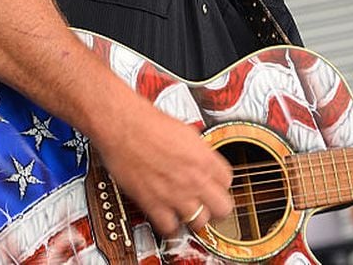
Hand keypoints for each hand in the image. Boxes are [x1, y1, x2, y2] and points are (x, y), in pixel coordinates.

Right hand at [89, 95, 233, 236]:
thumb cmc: (149, 123)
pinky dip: (170, 227)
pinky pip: (170, 229)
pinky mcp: (154, 205)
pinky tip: (168, 219)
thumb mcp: (186, 132)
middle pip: (223, 208)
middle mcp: (195, 179)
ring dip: (195, 218)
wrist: (124, 126)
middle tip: (209, 205)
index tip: (214, 185)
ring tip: (188, 213)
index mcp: (205, 158)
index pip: (228, 181)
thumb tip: (201, 159)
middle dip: (217, 207)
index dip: (220, 184)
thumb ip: (198, 152)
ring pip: (200, 223)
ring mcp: (176, 194)